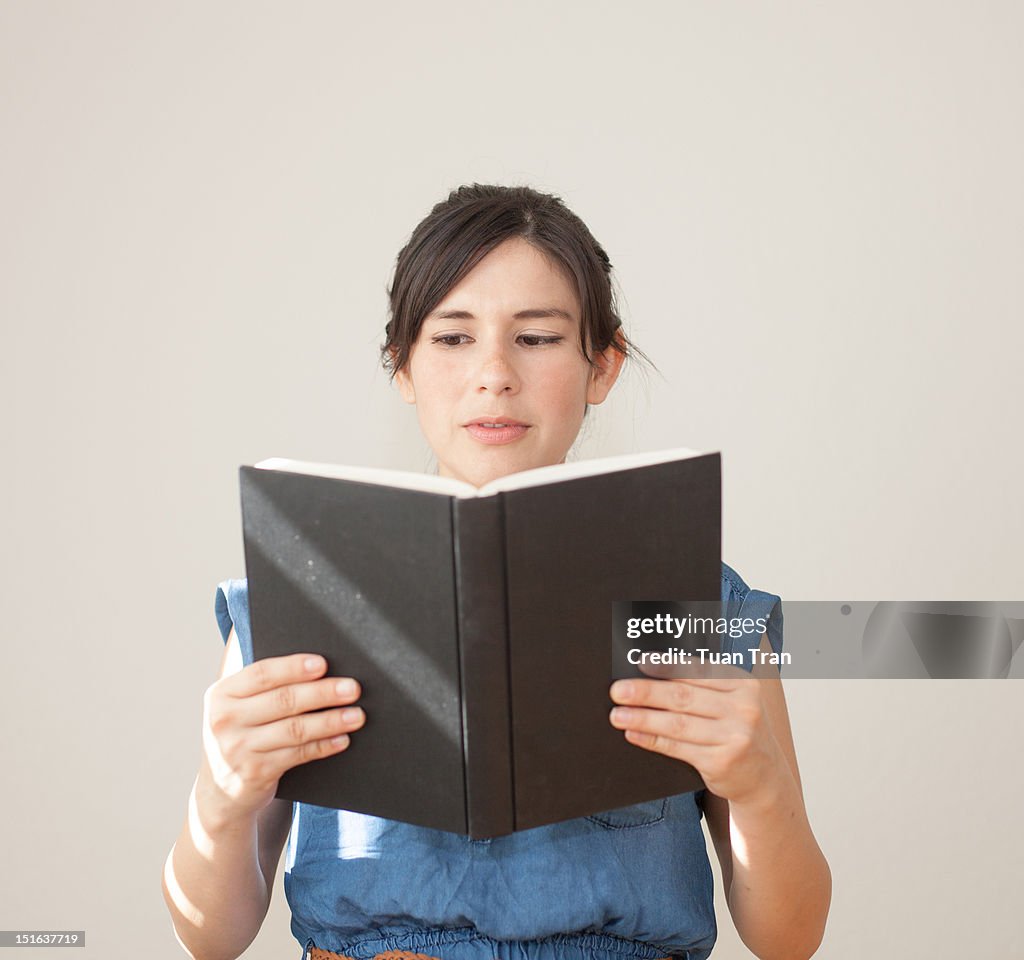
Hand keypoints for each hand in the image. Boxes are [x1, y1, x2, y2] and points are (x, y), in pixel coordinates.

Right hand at [201, 654, 363, 817]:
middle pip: (283, 700)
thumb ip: (266, 687)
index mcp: (222, 693)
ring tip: (356, 715)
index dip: (294, 667)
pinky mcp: (255, 773)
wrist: (220, 790)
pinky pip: (297, 755)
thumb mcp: (240, 707)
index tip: (323, 663)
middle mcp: (225, 721)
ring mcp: (238, 749)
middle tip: (352, 688)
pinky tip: (342, 739)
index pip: (262, 674)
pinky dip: (323, 746)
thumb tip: (319, 667)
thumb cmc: (243, 732)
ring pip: (294, 729)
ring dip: (330, 721)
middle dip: (323, 693)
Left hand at [608, 666, 784, 804]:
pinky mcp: (722, 762)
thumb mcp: (731, 702)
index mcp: (743, 684)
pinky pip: (678, 748)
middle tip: (618, 690)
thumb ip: (701, 687)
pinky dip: (651, 739)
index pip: (698, 669)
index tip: (639, 662)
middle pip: (683, 696)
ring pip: (677, 723)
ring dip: (643, 718)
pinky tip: (633, 733)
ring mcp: (734, 737)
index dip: (666, 665)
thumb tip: (649, 674)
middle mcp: (743, 708)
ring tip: (617, 714)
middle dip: (646, 692)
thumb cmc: (736, 729)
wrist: (764, 776)